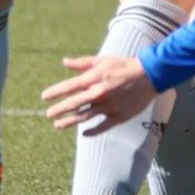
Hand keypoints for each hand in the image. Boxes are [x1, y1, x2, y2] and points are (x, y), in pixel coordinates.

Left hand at [40, 55, 156, 134]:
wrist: (150, 75)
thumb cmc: (124, 66)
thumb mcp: (102, 60)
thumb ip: (82, 63)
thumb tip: (65, 62)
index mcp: (94, 78)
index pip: (69, 87)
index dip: (55, 92)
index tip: (44, 97)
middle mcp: (99, 93)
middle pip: (74, 104)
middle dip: (59, 109)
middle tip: (48, 114)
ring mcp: (109, 106)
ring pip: (85, 117)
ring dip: (69, 122)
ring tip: (57, 125)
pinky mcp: (119, 116)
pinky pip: (103, 126)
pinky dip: (92, 131)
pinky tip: (84, 134)